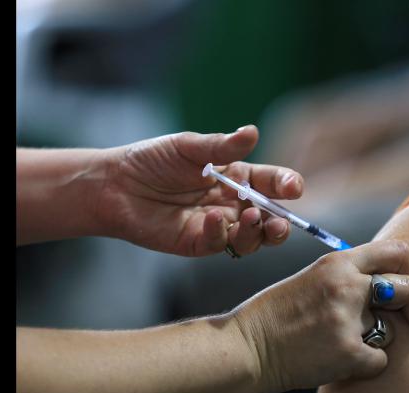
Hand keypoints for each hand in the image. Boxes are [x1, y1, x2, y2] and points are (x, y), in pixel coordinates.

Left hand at [95, 125, 303, 256]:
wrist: (115, 184)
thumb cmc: (152, 160)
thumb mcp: (189, 146)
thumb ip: (222, 146)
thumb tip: (252, 132)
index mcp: (236, 177)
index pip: (270, 183)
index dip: (285, 185)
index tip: (294, 187)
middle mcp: (232, 204)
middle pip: (268, 218)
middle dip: (280, 221)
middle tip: (280, 220)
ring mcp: (217, 226)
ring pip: (251, 238)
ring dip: (257, 232)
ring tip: (251, 218)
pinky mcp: (197, 243)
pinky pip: (219, 244)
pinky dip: (221, 233)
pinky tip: (212, 219)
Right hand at [232, 240, 408, 392]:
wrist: (247, 346)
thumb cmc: (277, 315)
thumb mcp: (313, 280)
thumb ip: (349, 278)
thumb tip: (393, 289)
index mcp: (337, 263)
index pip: (396, 252)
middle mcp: (346, 285)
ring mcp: (347, 318)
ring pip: (391, 331)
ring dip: (375, 342)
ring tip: (336, 344)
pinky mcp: (348, 351)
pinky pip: (379, 360)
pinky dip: (365, 366)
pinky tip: (334, 362)